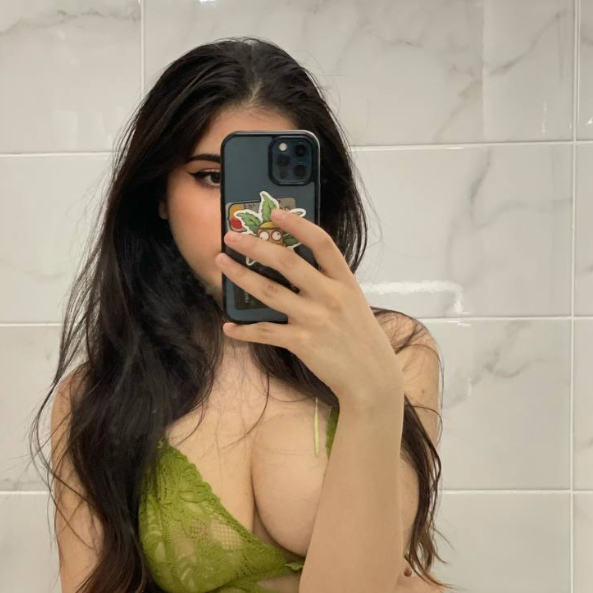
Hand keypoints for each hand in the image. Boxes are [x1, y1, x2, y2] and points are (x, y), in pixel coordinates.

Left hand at [217, 207, 402, 407]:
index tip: (276, 213)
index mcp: (345, 282)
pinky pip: (265, 331)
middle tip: (232, 236)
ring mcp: (314, 319)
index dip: (298, 224)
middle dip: (255, 245)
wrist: (371, 379)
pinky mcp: (302, 342)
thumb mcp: (354, 304)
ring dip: (240, 276)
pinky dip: (244, 330)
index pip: (321, 243)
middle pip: (287, 262)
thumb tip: (295, 269)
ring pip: (269, 291)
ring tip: (221, 263)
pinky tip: (229, 325)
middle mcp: (330, 296)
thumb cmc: (362, 340)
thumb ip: (330, 285)